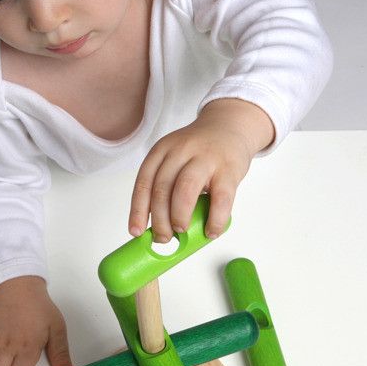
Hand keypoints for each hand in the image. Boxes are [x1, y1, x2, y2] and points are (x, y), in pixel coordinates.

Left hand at [129, 99, 273, 241]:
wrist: (230, 127)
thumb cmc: (199, 153)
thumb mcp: (175, 161)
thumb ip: (166, 188)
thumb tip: (159, 228)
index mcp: (162, 151)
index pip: (143, 183)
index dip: (138, 211)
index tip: (136, 232)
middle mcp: (180, 151)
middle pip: (161, 189)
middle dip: (159, 220)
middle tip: (162, 238)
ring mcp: (205, 159)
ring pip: (184, 190)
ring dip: (179, 217)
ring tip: (180, 231)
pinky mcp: (229, 169)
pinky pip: (220, 199)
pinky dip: (214, 220)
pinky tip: (211, 231)